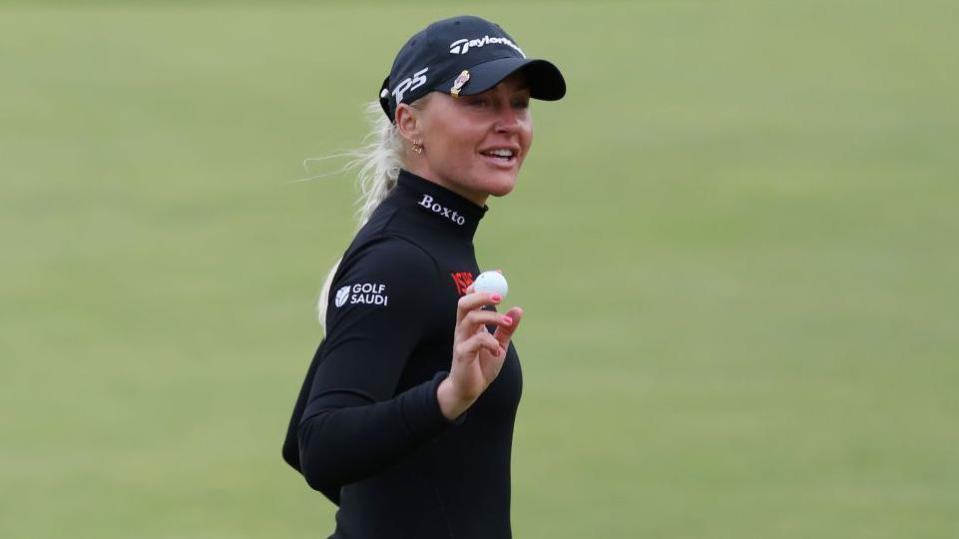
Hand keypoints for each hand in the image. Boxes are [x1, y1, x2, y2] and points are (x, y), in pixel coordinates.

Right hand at [437, 283, 522, 419]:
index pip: (472, 296)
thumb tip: (518, 309)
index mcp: (470, 323)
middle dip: (481, 295)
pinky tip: (497, 352)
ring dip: (491, 316)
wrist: (469, 390)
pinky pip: (476, 341)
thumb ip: (507, 328)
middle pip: (465, 302)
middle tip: (500, 296)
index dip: (483, 283)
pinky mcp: (462, 354)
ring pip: (470, 318)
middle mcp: (462, 328)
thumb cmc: (481, 366)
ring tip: (507, 322)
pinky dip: (490, 343)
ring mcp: (461, 340)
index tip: (499, 274)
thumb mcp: (499, 344)